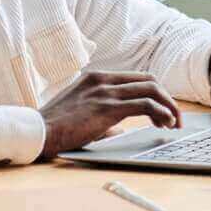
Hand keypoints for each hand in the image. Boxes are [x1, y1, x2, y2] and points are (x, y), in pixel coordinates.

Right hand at [40, 70, 180, 158]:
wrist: (35, 132)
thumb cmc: (55, 127)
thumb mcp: (81, 112)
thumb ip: (102, 116)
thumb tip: (119, 129)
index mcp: (97, 78)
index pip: (137, 78)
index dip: (156, 92)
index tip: (163, 109)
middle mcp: (103, 80)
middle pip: (150, 80)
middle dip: (168, 98)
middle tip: (175, 118)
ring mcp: (105, 92)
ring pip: (152, 90)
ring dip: (169, 107)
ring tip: (174, 123)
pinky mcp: (107, 108)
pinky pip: (146, 105)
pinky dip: (161, 112)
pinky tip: (166, 123)